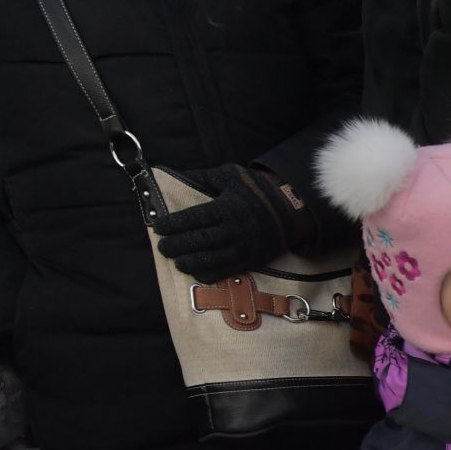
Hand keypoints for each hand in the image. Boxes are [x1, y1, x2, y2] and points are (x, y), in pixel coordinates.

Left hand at [155, 164, 316, 282]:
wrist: (291, 210)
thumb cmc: (256, 190)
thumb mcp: (230, 175)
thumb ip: (202, 177)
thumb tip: (174, 175)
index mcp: (226, 207)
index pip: (193, 218)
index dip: (173, 225)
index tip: (158, 227)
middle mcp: (233, 230)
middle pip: (199, 241)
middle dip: (177, 246)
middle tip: (163, 248)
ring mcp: (243, 247)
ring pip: (211, 260)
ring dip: (190, 263)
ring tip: (177, 262)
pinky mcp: (251, 260)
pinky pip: (227, 271)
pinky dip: (210, 274)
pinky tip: (196, 274)